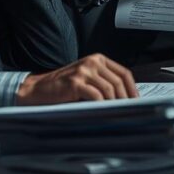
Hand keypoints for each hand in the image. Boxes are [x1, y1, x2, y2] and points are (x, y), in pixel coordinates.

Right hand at [16, 53, 138, 104]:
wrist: (37, 89)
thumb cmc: (62, 87)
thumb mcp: (86, 78)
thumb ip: (103, 82)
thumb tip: (125, 99)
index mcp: (97, 59)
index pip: (124, 73)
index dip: (133, 89)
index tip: (137, 102)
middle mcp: (92, 62)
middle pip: (118, 81)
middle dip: (126, 99)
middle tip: (129, 112)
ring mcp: (83, 71)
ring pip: (109, 89)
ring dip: (115, 104)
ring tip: (118, 115)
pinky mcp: (75, 82)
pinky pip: (96, 96)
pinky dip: (102, 106)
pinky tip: (104, 113)